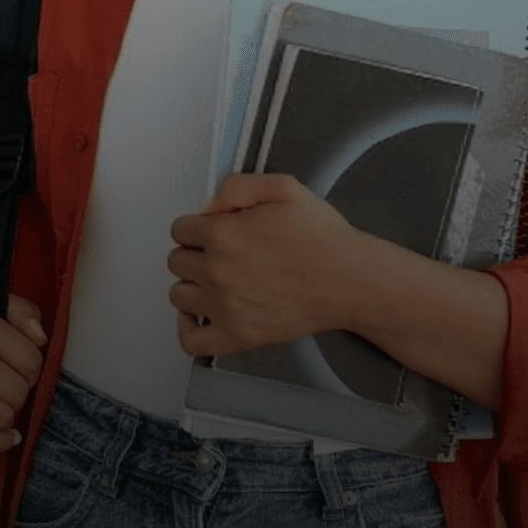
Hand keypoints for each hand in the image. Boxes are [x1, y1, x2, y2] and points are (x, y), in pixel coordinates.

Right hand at [0, 295, 46, 453]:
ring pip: (3, 415)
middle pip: (18, 390)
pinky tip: (4, 436)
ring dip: (6, 419)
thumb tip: (41, 338)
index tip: (17, 372)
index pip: (31, 358)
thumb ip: (23, 314)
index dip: (32, 371)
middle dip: (18, 397)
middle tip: (3, 393)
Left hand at [167, 174, 370, 356]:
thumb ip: (237, 187)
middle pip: (176, 261)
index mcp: (224, 233)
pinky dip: (188, 328)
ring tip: (216, 280)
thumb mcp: (284, 188)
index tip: (213, 230)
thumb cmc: (323, 238)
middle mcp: (218, 271)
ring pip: (178, 296)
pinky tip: (200, 315)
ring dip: (192, 285)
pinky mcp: (238, 335)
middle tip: (221, 253)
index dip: (197, 226)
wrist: (351, 280)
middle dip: (195, 252)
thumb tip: (208, 206)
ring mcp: (225, 307)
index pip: (180, 229)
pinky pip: (191, 340)